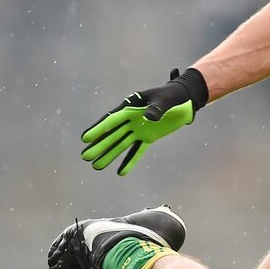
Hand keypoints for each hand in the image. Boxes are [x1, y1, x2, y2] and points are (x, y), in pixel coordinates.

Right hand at [81, 68, 207, 175]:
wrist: (184, 100)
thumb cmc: (173, 96)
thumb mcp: (165, 100)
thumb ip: (157, 108)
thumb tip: (148, 117)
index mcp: (131, 106)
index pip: (112, 119)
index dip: (99, 129)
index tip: (86, 138)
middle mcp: (131, 119)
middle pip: (112, 134)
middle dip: (99, 145)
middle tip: (85, 157)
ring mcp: (139, 129)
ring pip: (121, 144)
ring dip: (109, 155)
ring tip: (96, 166)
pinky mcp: (148, 137)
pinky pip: (137, 150)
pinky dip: (130, 161)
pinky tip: (120, 172)